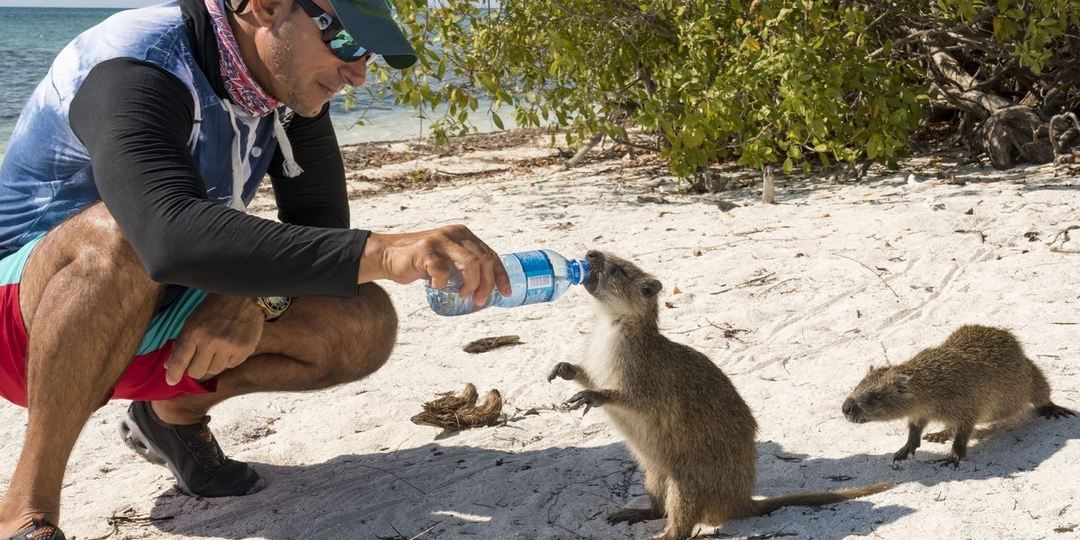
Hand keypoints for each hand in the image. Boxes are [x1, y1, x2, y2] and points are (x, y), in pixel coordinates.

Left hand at [163, 294, 263, 384]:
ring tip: (218, 348)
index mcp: (194, 333)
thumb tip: (169, 366)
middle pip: (197, 372)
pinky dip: (229, 359)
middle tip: (200, 357)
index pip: (180, 361)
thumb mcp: (192, 321)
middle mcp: (212, 342)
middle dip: (196, 367)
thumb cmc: (213, 308)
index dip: (174, 374)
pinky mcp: (245, 349)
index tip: (172, 380)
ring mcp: (230, 347)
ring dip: (213, 363)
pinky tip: (231, 345)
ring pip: (214, 370)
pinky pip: (231, 365)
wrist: (242, 296)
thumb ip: (181, 344)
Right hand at [361, 225, 510, 306]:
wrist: (388, 256)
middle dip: (487, 284)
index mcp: (463, 234)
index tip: (506, 292)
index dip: (501, 275)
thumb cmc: (420, 262)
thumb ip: (464, 264)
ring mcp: (440, 241)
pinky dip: (442, 284)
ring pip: (471, 263)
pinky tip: (435, 286)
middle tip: (480, 300)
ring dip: (471, 284)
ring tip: (463, 295)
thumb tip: (486, 287)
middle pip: (484, 259)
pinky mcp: (425, 251)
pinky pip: (442, 271)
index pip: (490, 254)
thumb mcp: (447, 258)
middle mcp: (454, 234)